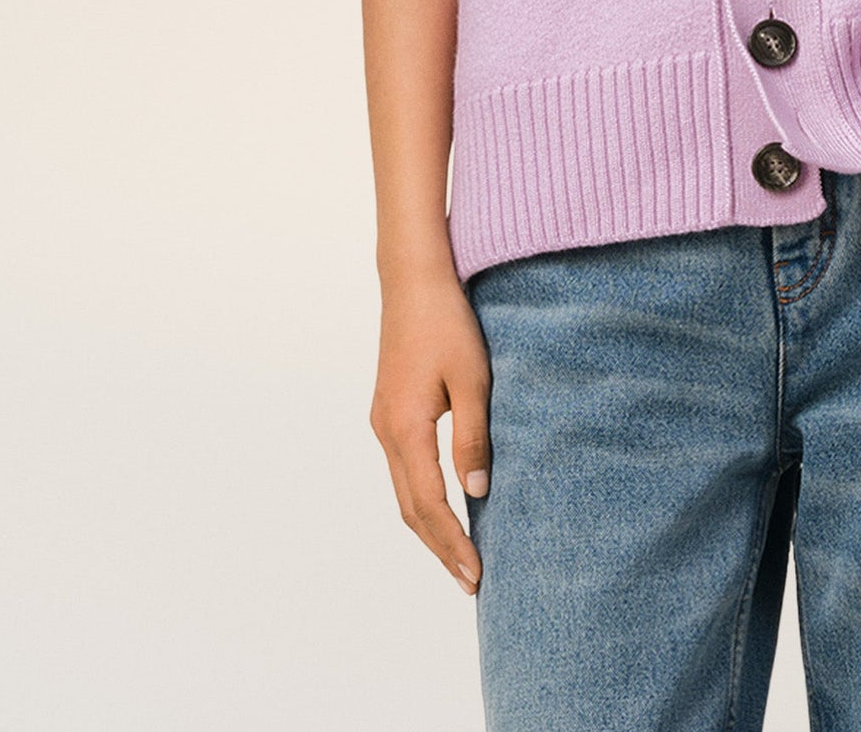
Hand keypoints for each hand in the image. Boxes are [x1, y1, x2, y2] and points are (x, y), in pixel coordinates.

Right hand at [369, 260, 492, 595]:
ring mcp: (383, 421)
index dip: (453, 543)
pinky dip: (423, 498)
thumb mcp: (473, 379)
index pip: (429, 505)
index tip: (476, 573)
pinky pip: (403, 469)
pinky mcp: (389, 410)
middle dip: (440, 548)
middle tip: (470, 580)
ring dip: (430, 527)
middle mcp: (386, 432)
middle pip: (410, 509)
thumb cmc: (448, 322)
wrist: (414, 279)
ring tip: (460, 555)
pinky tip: (445, 506)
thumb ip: (473, 437)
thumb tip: (477, 492)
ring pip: (403, 492)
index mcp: (405, 428)